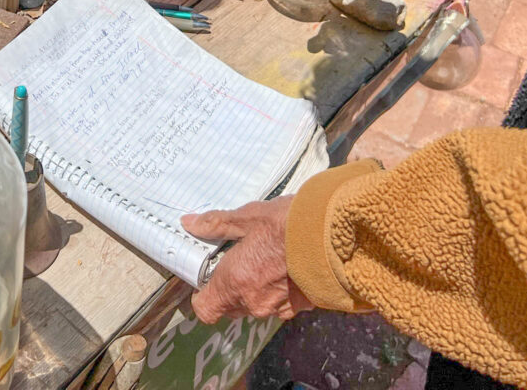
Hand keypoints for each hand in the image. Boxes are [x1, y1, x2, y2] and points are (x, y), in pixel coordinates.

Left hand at [181, 196, 312, 323]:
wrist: (337, 235)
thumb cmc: (288, 224)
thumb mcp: (248, 217)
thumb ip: (217, 224)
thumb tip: (189, 224)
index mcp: (234, 282)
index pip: (205, 309)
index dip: (202, 295)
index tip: (207, 276)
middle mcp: (254, 302)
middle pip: (230, 307)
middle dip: (229, 289)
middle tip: (237, 261)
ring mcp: (279, 308)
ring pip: (256, 306)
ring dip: (255, 290)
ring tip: (265, 260)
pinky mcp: (302, 307)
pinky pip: (280, 305)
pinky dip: (278, 291)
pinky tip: (286, 268)